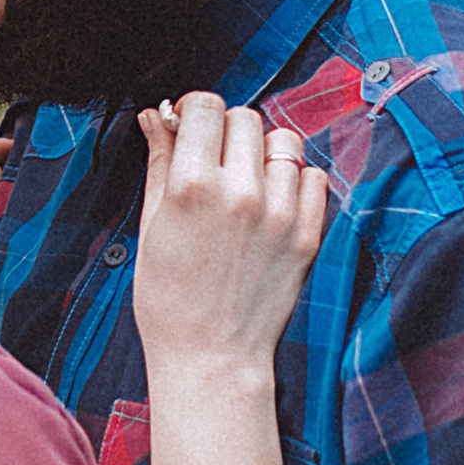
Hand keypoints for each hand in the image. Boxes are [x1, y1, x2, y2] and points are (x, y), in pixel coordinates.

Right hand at [130, 95, 327, 392]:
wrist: (211, 358)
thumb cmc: (169, 300)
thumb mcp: (151, 227)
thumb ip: (159, 163)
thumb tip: (155, 116)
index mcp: (192, 186)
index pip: (205, 106)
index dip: (193, 110)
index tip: (189, 127)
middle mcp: (240, 192)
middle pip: (244, 117)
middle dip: (226, 130)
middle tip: (215, 160)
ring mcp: (280, 214)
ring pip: (283, 140)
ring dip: (263, 152)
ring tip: (247, 181)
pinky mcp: (307, 235)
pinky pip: (312, 176)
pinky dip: (294, 180)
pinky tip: (273, 202)